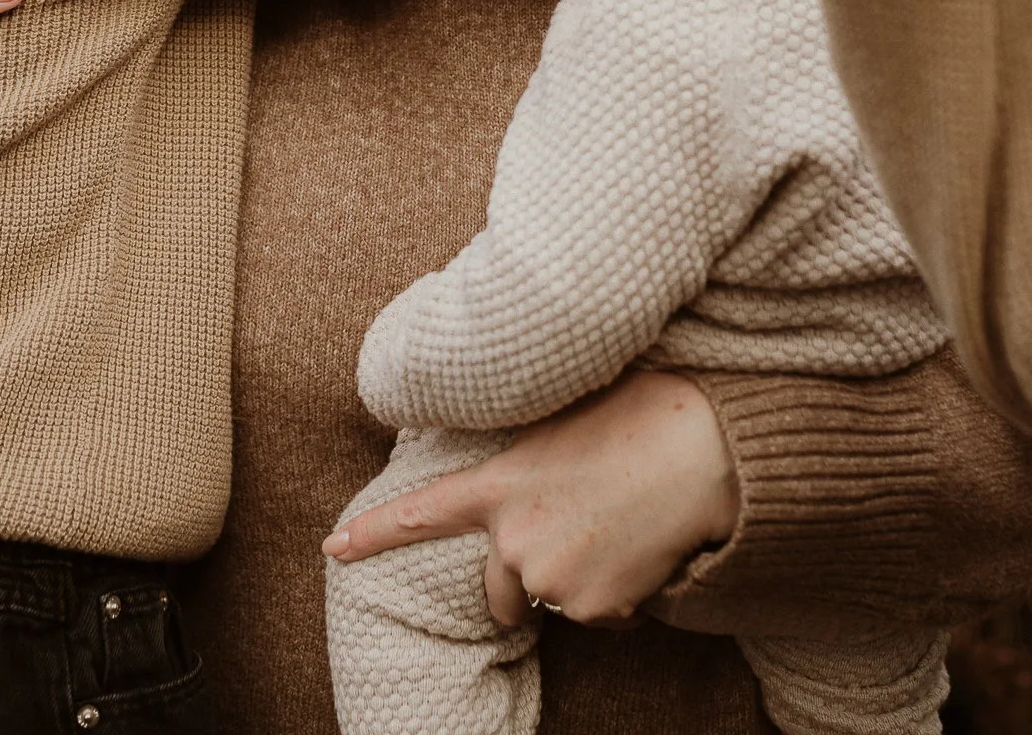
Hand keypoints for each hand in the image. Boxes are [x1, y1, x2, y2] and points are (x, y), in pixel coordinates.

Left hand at [323, 373, 738, 627]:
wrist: (700, 450)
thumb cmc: (635, 414)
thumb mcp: (558, 417)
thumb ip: (521, 451)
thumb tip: (512, 466)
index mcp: (499, 483)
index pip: (422, 513)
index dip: (371, 534)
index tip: (331, 550)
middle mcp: (514, 539)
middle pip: (498, 590)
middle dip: (524, 577)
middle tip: (577, 526)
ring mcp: (551, 579)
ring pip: (554, 600)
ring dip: (580, 578)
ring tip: (619, 522)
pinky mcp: (593, 609)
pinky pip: (598, 616)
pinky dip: (616, 594)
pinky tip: (639, 547)